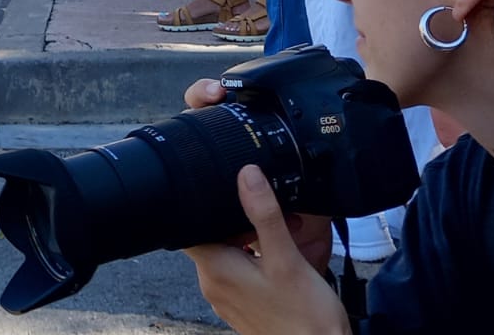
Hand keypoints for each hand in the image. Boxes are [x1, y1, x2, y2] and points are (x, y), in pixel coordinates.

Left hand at [184, 165, 347, 334]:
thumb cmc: (305, 317)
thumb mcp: (286, 259)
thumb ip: (265, 215)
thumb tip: (247, 175)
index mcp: (213, 269)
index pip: (188, 225)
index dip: (204, 205)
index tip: (227, 193)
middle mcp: (212, 285)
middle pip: (211, 237)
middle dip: (239, 221)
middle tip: (273, 217)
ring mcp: (226, 298)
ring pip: (229, 254)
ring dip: (252, 240)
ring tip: (284, 236)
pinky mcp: (242, 307)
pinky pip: (241, 273)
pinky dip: (257, 260)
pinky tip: (282, 259)